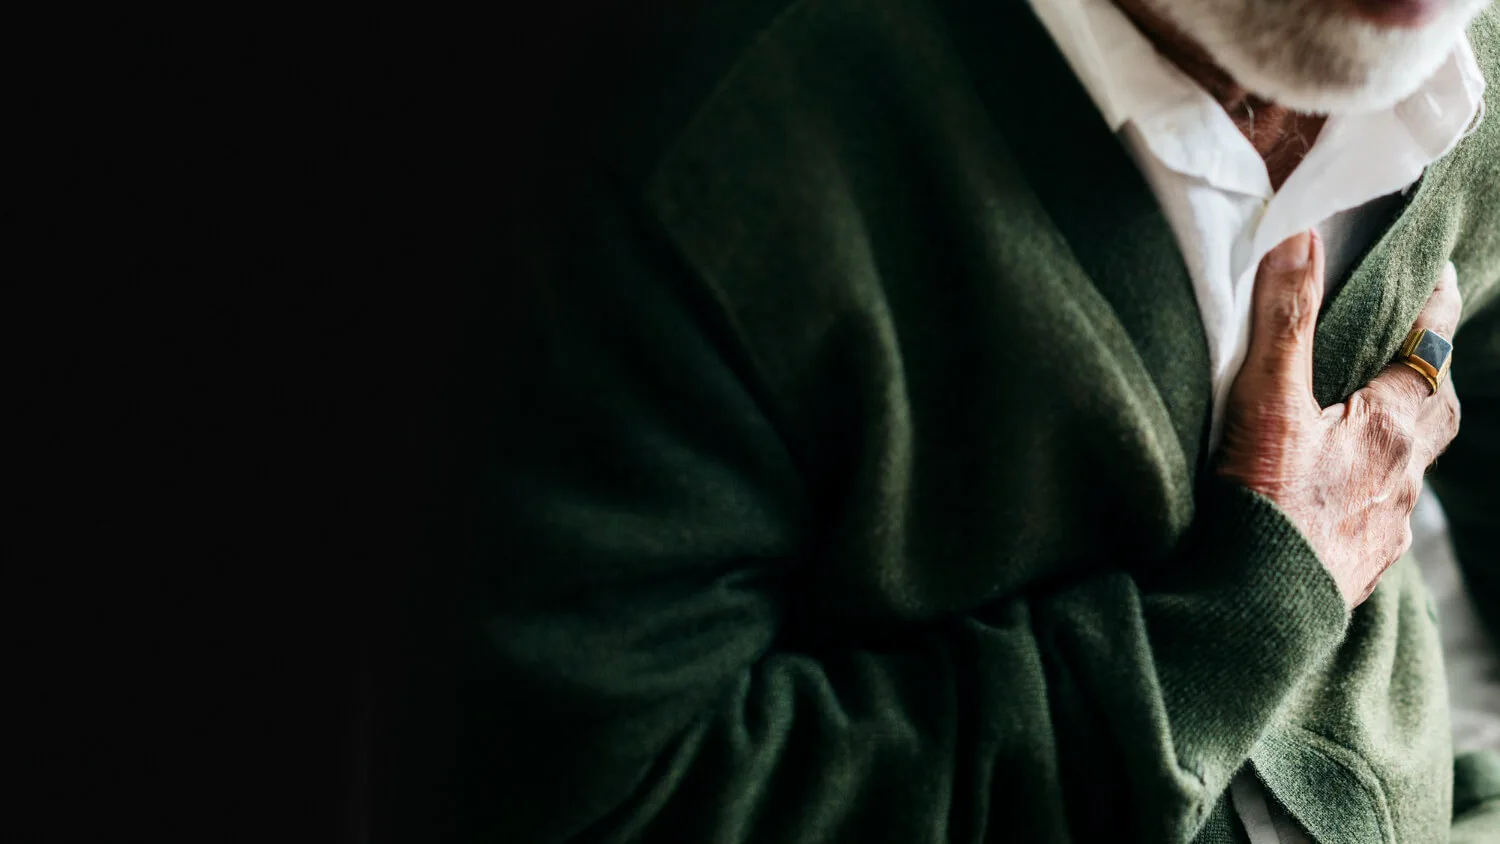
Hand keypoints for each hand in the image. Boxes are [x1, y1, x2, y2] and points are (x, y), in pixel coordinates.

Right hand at [1218, 231, 1461, 608]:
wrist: (1255, 613)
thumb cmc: (1265, 508)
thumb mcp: (1268, 403)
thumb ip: (1285, 320)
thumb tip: (1302, 238)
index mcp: (1393, 426)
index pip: (1430, 350)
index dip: (1432, 308)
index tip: (1435, 275)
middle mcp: (1404, 476)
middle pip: (1434, 409)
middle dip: (1425, 373)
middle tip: (1406, 346)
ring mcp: (1387, 526)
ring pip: (1407, 466)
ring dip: (1393, 436)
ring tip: (1361, 419)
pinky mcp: (1360, 564)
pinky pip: (1379, 513)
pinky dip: (1365, 490)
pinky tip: (1333, 496)